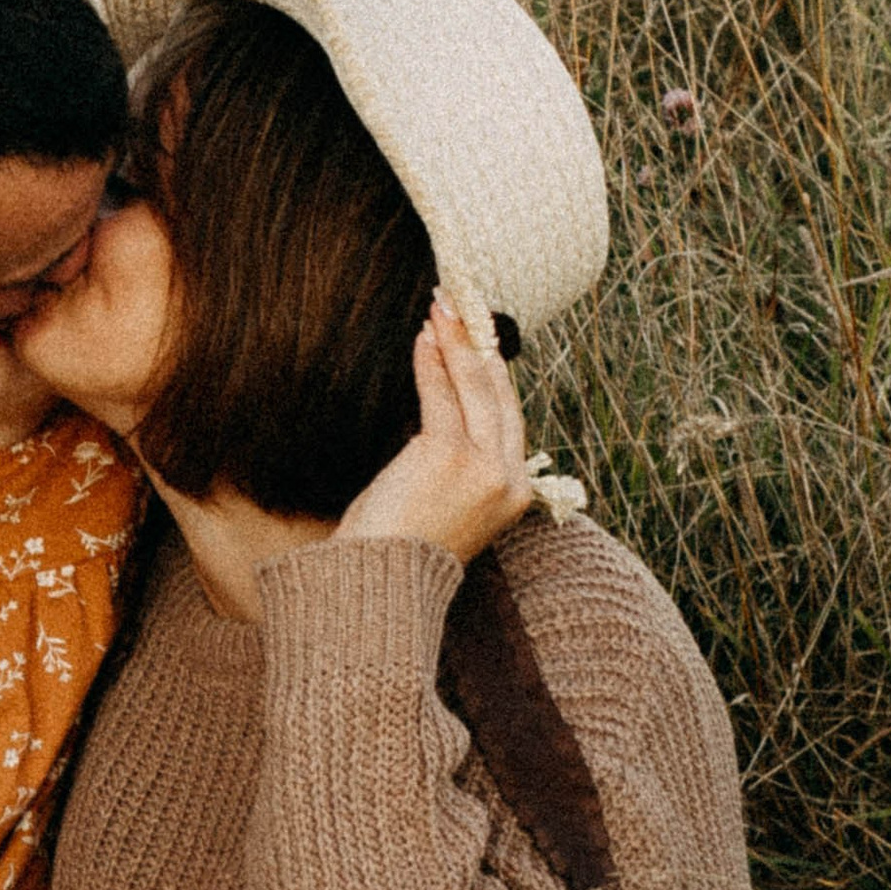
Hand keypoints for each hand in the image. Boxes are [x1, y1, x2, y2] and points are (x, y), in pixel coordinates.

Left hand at [337, 298, 539, 564]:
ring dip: (456, 343)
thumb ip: (454, 465)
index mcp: (513, 495)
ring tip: (441, 307)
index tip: (481, 338)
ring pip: (474, 389)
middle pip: (499, 396)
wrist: (377, 584)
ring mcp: (484, 468)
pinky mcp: (450, 456)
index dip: (494, 373)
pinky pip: (441, 396)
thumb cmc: (398, 549)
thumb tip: (443, 415)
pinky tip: (422, 338)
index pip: (509, 419)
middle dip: (480, 345)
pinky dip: (431, 362)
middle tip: (463, 305)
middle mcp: (508, 480)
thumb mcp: (442, 505)